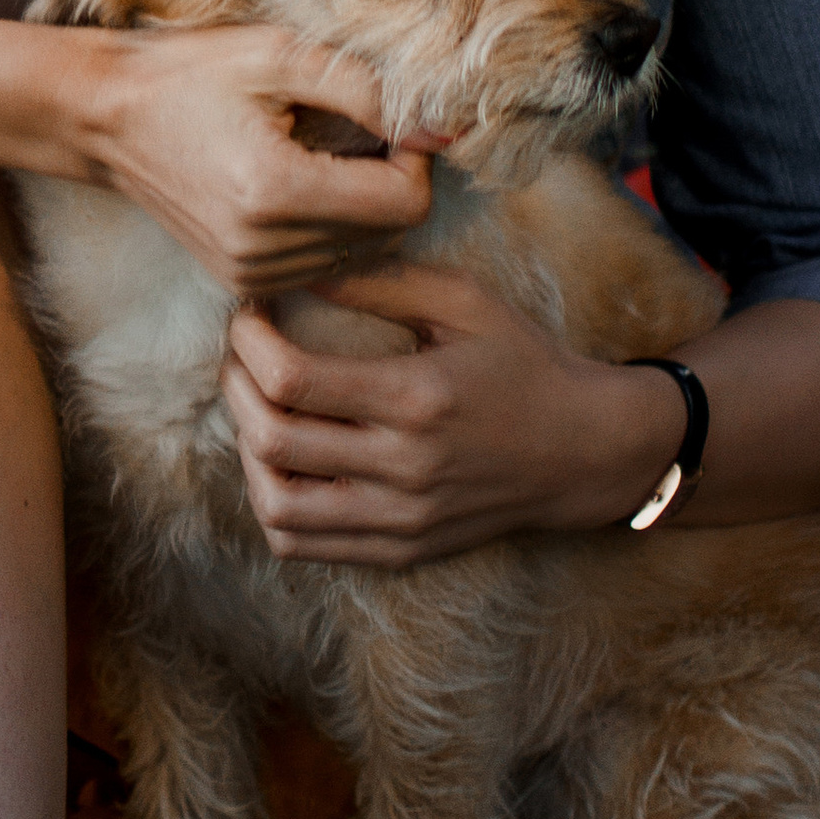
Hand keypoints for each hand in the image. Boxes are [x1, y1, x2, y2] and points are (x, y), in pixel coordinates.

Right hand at [81, 28, 440, 296]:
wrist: (107, 117)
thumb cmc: (191, 73)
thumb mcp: (281, 56)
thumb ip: (369, 92)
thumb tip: (444, 128)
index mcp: (274, 190)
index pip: (403, 203)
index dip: (415, 159)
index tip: (390, 122)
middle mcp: (261, 246)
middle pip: (390, 233)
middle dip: (394, 183)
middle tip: (360, 134)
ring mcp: (248, 272)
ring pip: (363, 254)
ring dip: (365, 208)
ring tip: (325, 158)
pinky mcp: (240, 282)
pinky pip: (327, 266)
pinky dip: (334, 229)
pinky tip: (304, 188)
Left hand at [220, 259, 677, 564]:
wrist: (585, 450)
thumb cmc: (524, 364)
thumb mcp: (464, 303)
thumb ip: (379, 281)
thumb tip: (296, 267)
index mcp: (419, 398)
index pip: (293, 381)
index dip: (249, 342)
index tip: (250, 314)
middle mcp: (405, 469)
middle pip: (272, 442)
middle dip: (234, 388)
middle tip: (240, 354)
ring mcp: (401, 520)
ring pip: (276, 507)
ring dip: (245, 455)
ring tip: (255, 412)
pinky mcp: (401, 551)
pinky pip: (304, 545)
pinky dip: (273, 505)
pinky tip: (283, 462)